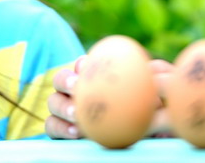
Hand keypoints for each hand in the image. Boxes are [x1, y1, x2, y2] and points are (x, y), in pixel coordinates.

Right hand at [45, 56, 173, 138]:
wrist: (129, 140)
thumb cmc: (141, 119)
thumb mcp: (148, 105)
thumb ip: (146, 91)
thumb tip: (153, 80)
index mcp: (91, 78)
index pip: (83, 66)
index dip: (82, 64)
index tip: (87, 67)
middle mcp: (73, 91)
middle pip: (61, 79)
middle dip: (66, 80)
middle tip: (76, 87)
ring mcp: (63, 109)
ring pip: (53, 102)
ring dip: (62, 106)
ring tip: (76, 115)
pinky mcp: (58, 129)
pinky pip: (51, 125)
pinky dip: (60, 127)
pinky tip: (74, 133)